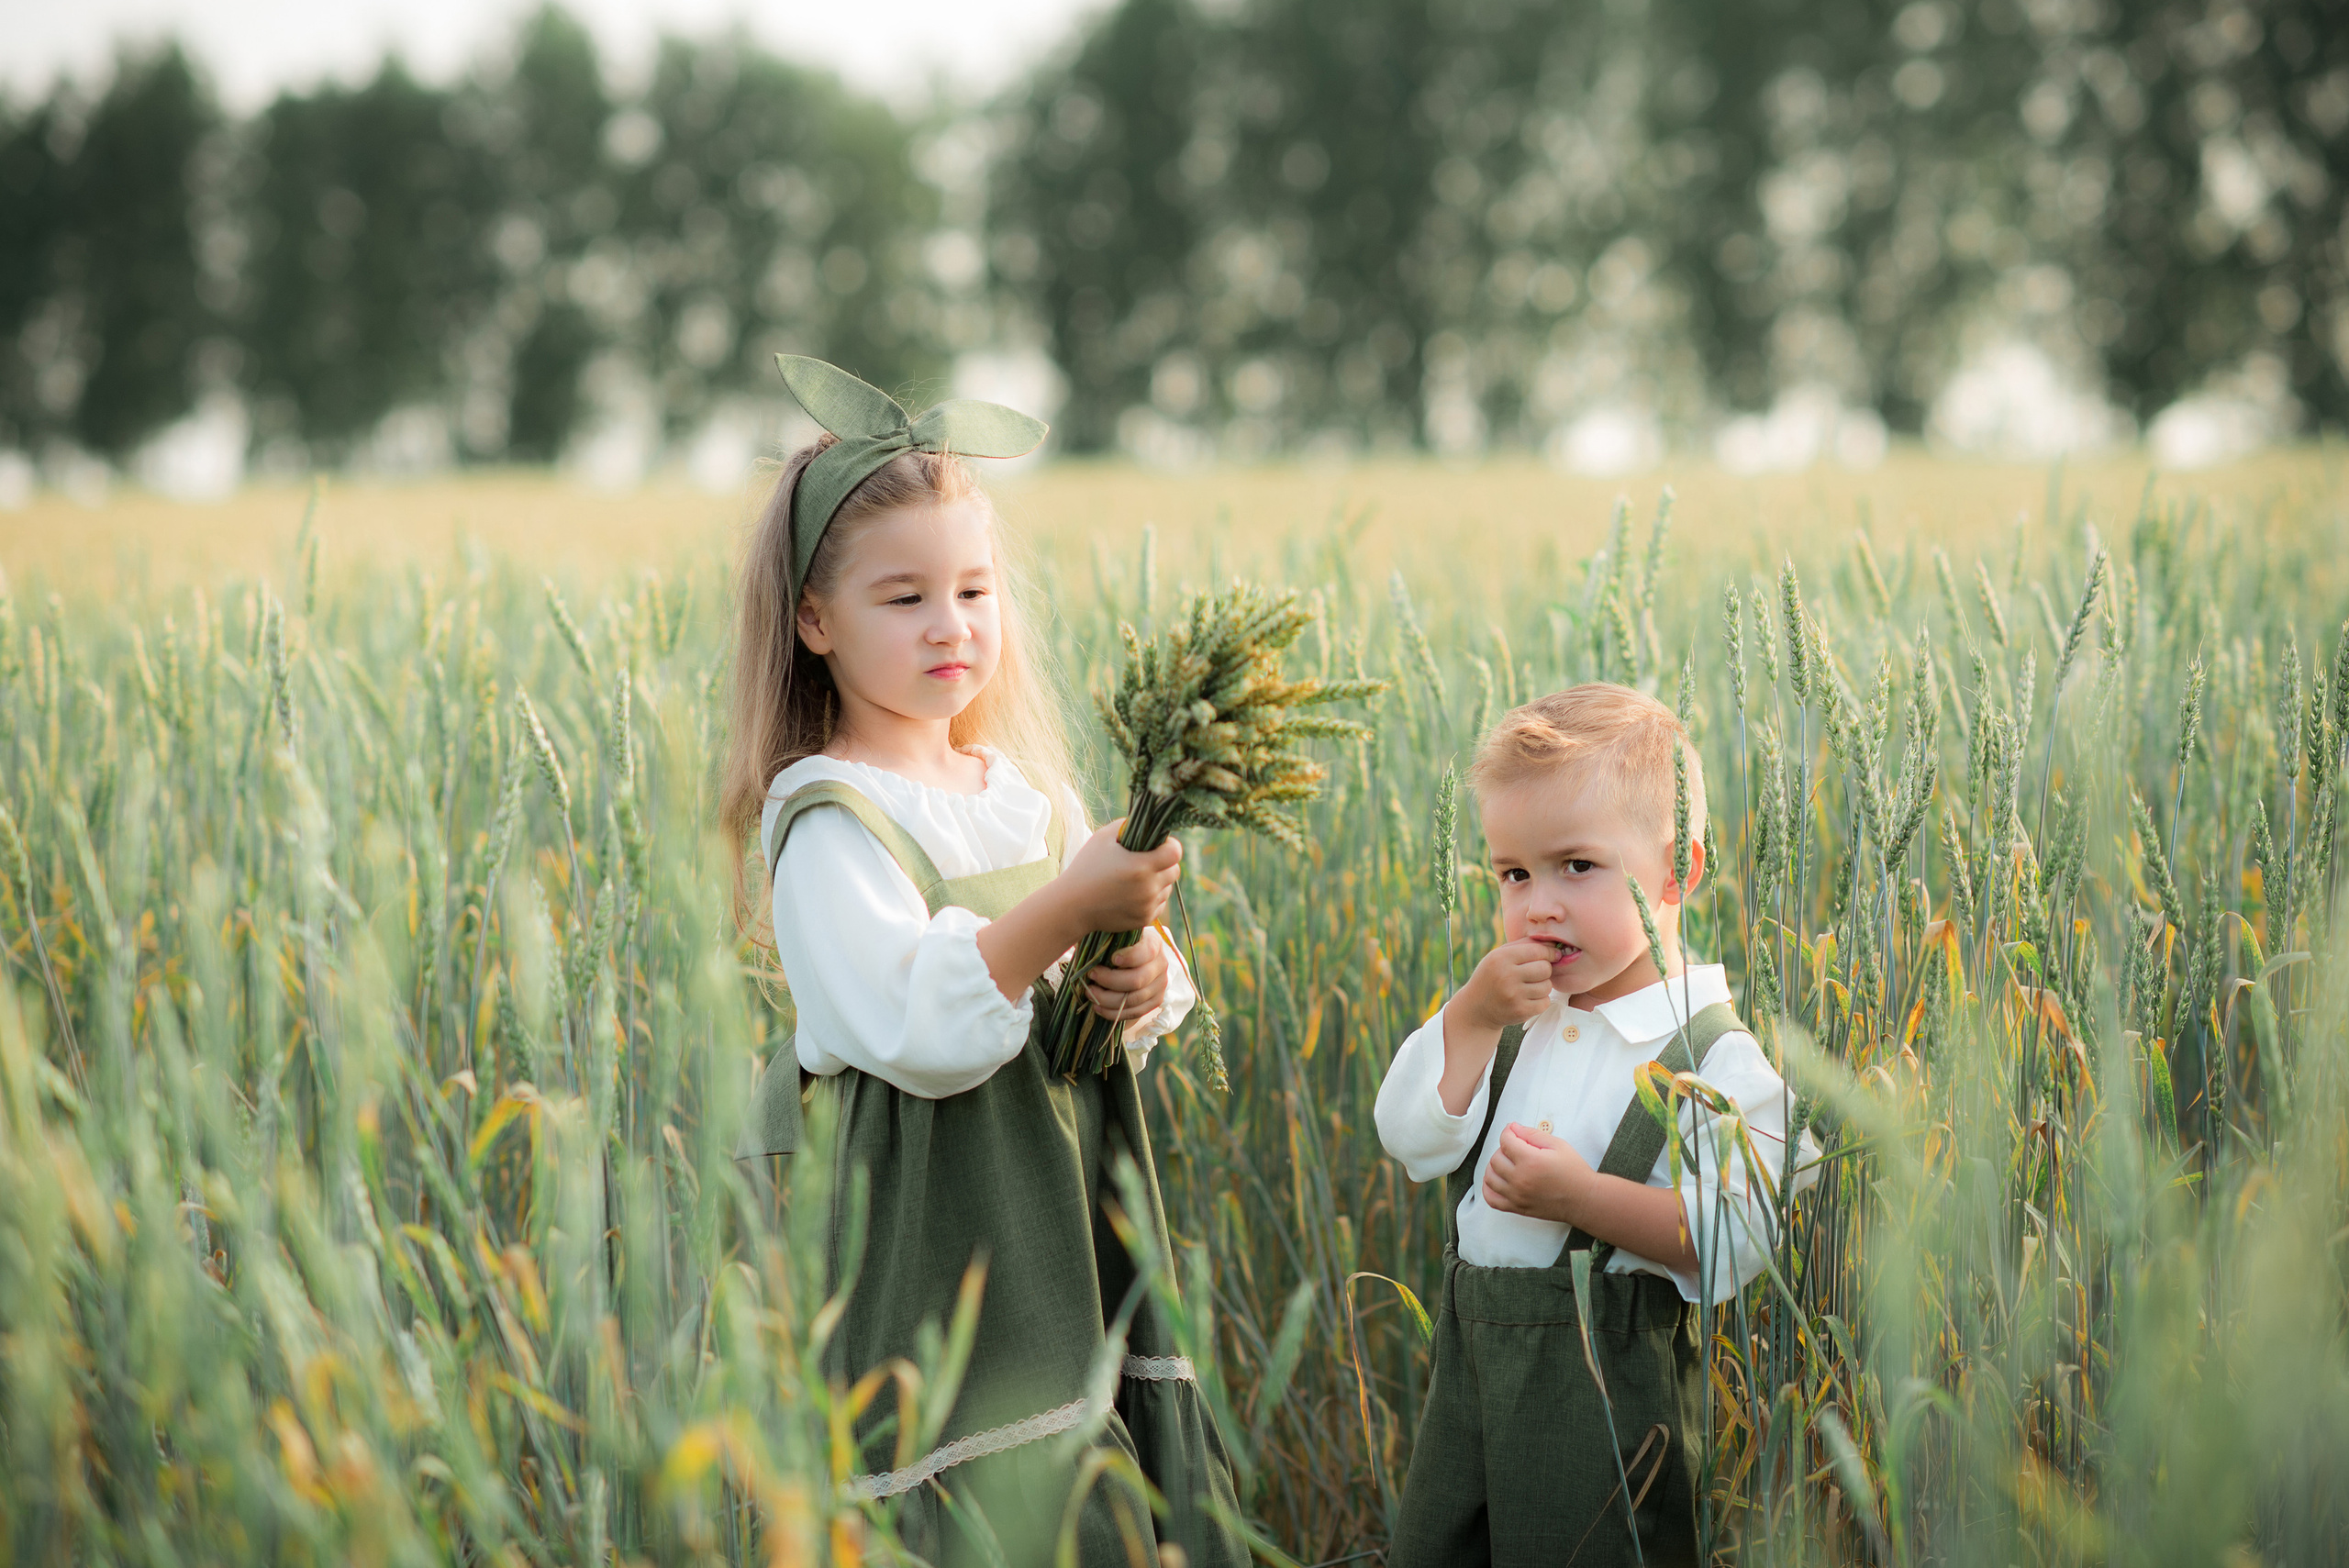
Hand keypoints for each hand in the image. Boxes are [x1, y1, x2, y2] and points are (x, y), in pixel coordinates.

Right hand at [1056, 821, 1181, 932]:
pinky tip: (1133, 893)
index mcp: (1141, 866)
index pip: (1175, 853)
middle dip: (1165, 863)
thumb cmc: (1086, 867)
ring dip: (1158, 881)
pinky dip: (1152, 898)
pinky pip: (1159, 904)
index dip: (1170, 846)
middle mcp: (1148, 887)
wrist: (1072, 905)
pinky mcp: (1144, 919)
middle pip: (1175, 871)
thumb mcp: (1102, 838)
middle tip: (1147, 861)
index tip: (1160, 845)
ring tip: (1136, 878)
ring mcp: (1147, 905)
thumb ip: (1127, 825)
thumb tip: (1146, 825)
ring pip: (1168, 888)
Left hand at [1083, 930, 1168, 1024]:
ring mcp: (1160, 985)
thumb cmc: (1116, 945)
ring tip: (1090, 993)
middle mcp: (1161, 964)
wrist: (1130, 961)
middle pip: (1137, 980)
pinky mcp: (1155, 1001)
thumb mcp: (1113, 936)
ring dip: (1107, 999)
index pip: (1146, 952)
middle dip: (1109, 980)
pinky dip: (1114, 1013)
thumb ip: (1105, 939)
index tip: (1112, 958)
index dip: (1129, 957)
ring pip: (1134, 999)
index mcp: (1153, 943)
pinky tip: (1098, 1007)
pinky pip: (1135, 1012)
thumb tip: (1091, 952)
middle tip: (1091, 976)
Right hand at [1450, 938, 1557, 1033]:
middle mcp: (1506, 976)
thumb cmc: (1492, 976)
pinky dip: (1541, 1000)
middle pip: (1545, 968)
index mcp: (1501, 958)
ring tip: (1530, 986)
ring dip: (1543, 985)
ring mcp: (1513, 995)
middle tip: (1536, 972)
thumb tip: (1553, 944)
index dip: (1549, 952)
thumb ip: (1523, 945)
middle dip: (1545, 969)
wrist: (1476, 1009)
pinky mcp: (1520, 1011)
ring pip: (1547, 986)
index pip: (1536, 951)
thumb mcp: (1499, 955)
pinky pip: (1545, 1002)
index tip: (1553, 955)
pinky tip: (1529, 998)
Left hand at [1482, 1122, 1593, 1223]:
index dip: (1509, 1132)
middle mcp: (1520, 1179)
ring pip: (1490, 1176)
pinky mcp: (1517, 1208)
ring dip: (1494, 1166)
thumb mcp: (1558, 1145)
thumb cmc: (1574, 1172)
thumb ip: (1533, 1134)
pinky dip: (1488, 1188)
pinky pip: (1491, 1199)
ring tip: (1507, 1162)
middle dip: (1504, 1148)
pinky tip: (1496, 1180)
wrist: (1584, 1200)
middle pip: (1496, 1157)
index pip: (1506, 1141)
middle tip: (1516, 1148)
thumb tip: (1513, 1128)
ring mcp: (1516, 1196)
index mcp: (1530, 1161)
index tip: (1514, 1131)